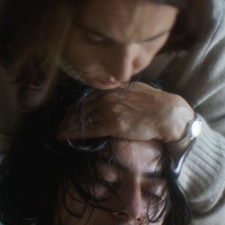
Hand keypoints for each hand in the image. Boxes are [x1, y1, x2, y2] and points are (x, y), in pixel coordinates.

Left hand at [59, 82, 194, 153]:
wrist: (167, 114)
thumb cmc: (154, 104)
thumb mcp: (134, 90)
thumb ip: (119, 92)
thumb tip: (109, 94)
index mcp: (112, 89)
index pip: (86, 97)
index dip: (74, 106)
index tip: (65, 113)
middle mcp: (108, 97)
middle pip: (81, 107)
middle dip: (66, 117)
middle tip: (56, 125)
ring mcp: (110, 110)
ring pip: (82, 118)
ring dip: (67, 126)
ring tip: (57, 133)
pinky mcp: (114, 124)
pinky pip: (90, 129)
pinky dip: (75, 133)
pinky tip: (65, 136)